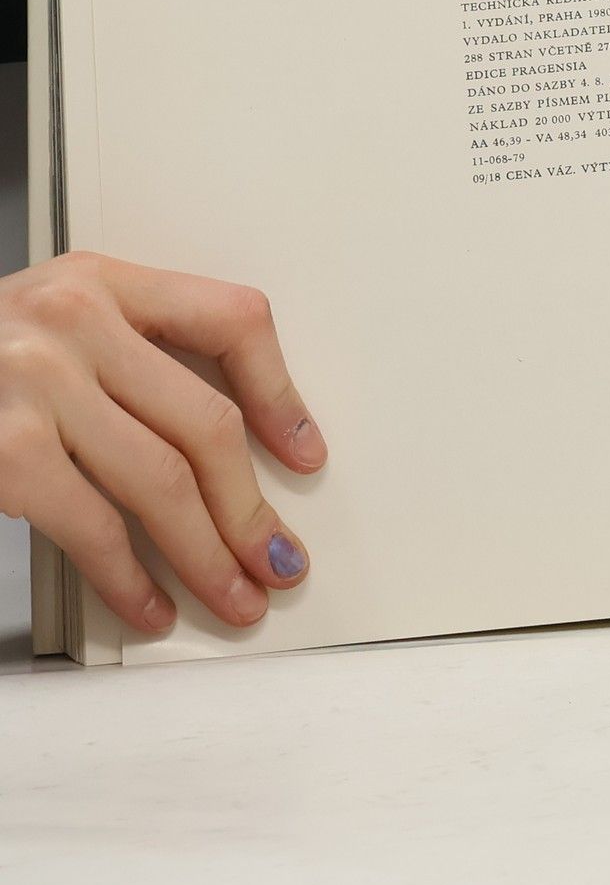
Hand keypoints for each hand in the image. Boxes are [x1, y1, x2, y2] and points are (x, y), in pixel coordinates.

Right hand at [0, 251, 323, 633]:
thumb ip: (127, 357)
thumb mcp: (51, 323)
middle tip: (277, 557)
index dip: (282, 394)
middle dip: (250, 507)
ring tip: (234, 593)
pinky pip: (93, 524)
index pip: (231, 320)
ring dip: (208, 554)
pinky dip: (130, 577)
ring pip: (162, 481)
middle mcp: (73, 321)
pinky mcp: (3, 448)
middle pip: (205, 422)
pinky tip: (150, 603)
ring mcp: (34, 383)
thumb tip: (222, 453)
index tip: (305, 452)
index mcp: (101, 281)